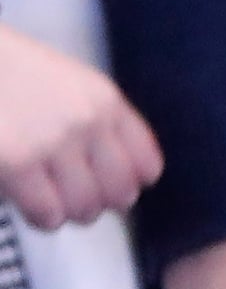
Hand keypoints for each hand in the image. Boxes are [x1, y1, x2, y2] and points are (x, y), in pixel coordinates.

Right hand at [0, 25, 161, 229]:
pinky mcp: (19, 163)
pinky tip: (22, 194)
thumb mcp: (64, 83)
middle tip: (67, 192)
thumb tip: (121, 183)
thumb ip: (95, 124)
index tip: (105, 184)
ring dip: (62, 208)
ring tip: (41, 190)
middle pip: (119, 195)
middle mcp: (86, 120)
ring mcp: (53, 142)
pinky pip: (48, 215)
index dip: (125, 183)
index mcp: (103, 98)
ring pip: (84, 210)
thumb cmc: (6, 73)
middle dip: (94, 200)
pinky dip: (35, 212)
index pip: (147, 165)